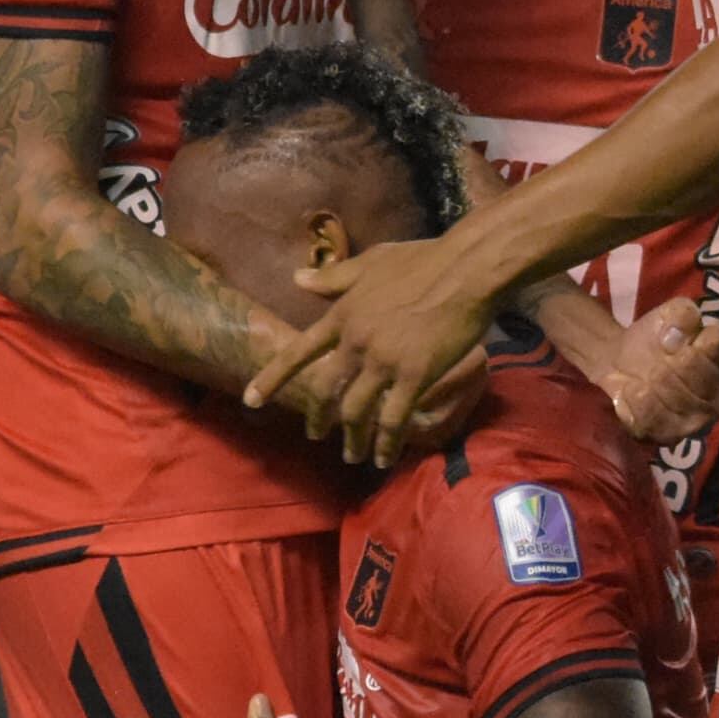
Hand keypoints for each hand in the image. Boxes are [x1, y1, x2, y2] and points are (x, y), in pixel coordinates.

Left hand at [249, 236, 500, 466]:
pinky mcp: (414, 376)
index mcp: (342, 314)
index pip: (299, 351)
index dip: (273, 377)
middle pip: (325, 390)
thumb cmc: (423, 260)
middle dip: (318, 418)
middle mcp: (355, 341)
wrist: (466, 269)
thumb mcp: (371, 262)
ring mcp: (384, 361)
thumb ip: (334, 277)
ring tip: (353, 455)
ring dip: (352, 438)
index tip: (251, 400)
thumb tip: (296, 279)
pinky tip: (385, 457)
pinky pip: (394, 419)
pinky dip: (386, 443)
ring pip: (356, 411)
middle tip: (316, 436)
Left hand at [605, 296, 718, 444]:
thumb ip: (682, 314)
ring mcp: (699, 424)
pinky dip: (633, 397)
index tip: (678, 338)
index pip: (715, 343)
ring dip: (649, 377)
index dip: (690, 335)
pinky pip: (647, 414)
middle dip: (667, 358)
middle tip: (659, 359)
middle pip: (689, 367)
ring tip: (647, 375)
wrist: (624, 364)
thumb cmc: (660, 338)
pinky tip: (634, 390)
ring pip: (668, 392)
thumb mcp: (674, 313)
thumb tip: (674, 337)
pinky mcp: (669, 438)